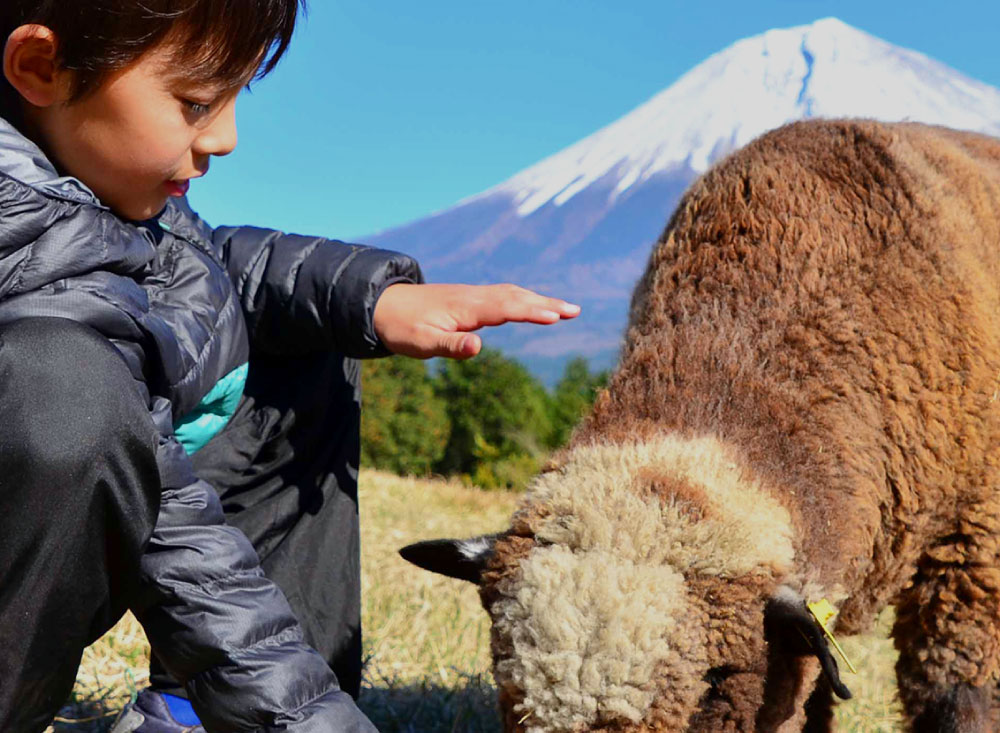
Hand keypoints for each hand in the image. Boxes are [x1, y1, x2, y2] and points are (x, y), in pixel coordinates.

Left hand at [373, 283, 580, 358]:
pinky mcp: (469, 300)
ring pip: (512, 293)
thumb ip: (451, 346)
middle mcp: (473, 297)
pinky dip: (524, 298)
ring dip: (539, 300)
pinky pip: (503, 295)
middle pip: (515, 296)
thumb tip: (479, 347)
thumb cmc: (401, 328)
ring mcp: (472, 296)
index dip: (531, 311)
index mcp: (465, 308)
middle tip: (575, 311)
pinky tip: (532, 305)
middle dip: (546, 303)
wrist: (380, 305)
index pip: (505, 307)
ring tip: (565, 310)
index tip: (556, 315)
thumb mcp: (421, 344)